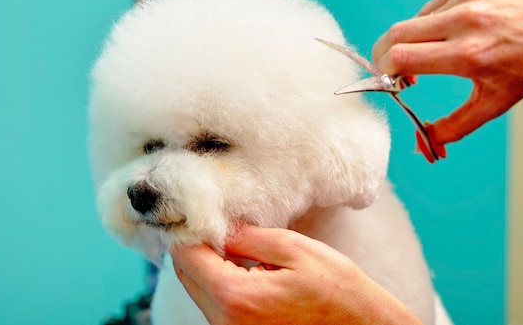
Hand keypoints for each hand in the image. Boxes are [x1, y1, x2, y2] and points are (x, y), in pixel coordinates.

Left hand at [171, 225, 421, 324]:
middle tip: (221, 221)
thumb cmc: (336, 290)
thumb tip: (217, 225)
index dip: (191, 228)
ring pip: (199, 289)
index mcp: (236, 297)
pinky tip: (245, 265)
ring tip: (238, 242)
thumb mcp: (294, 250)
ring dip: (210, 263)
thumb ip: (248, 237)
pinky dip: (221, 280)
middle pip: (187, 274)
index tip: (202, 209)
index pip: (187, 256)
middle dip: (198, 245)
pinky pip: (216, 302)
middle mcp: (225, 321)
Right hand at [373, 0, 522, 143]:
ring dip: (410, 41)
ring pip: (412, 22)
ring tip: (432, 54)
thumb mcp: (494, 103)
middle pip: (395, 35)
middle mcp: (465, 21)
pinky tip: (450, 32)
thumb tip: (424, 145)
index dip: (385, 71)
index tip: (391, 83)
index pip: (402, 57)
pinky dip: (430, 24)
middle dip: (383, 55)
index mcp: (469, 55)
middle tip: (394, 71)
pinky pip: (431, 7)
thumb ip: (454, 127)